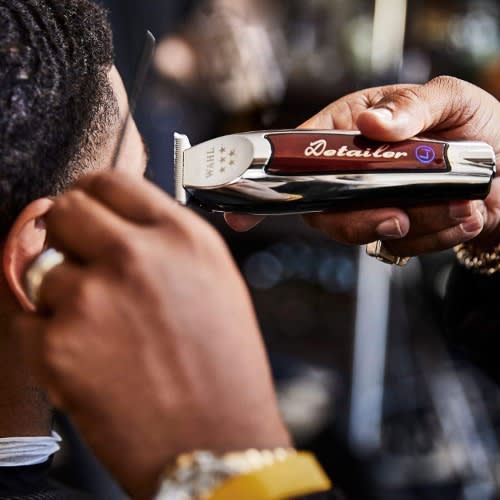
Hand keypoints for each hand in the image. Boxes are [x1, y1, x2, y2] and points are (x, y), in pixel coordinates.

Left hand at [13, 171, 289, 499]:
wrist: (216, 440)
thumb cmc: (223, 367)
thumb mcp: (213, 281)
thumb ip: (164, 242)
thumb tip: (116, 223)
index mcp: (182, 238)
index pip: (111, 182)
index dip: (91, 194)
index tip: (85, 209)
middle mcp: (138, 257)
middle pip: (65, 209)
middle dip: (67, 232)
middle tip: (82, 261)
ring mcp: (94, 299)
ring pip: (42, 268)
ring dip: (63, 293)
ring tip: (101, 329)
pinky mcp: (58, 347)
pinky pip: (27, 319)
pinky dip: (48, 336)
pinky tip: (89, 357)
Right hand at [226, 76, 499, 255]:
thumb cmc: (478, 123)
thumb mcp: (450, 98)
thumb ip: (413, 107)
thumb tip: (372, 125)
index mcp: (349, 130)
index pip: (296, 157)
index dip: (265, 184)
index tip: (240, 217)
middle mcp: (352, 171)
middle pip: (321, 210)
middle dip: (359, 220)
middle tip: (397, 217)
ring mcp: (373, 203)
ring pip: (365, 232)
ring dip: (419, 225)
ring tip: (467, 206)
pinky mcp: (400, 230)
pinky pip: (404, 247)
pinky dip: (439, 236)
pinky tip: (470, 215)